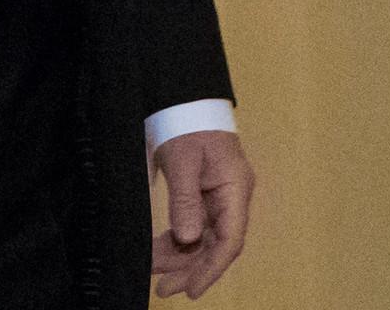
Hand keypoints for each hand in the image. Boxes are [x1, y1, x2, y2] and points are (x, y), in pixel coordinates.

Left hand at [151, 128, 252, 298]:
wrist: (183, 99)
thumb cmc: (187, 123)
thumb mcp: (182, 160)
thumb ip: (185, 201)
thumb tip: (187, 239)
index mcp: (235, 189)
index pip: (230, 240)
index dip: (212, 269)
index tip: (192, 289)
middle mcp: (231, 198)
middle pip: (215, 245)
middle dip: (190, 269)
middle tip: (164, 289)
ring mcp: (218, 198)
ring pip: (202, 239)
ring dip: (179, 258)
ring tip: (154, 274)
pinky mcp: (202, 196)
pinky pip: (192, 226)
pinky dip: (175, 241)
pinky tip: (158, 253)